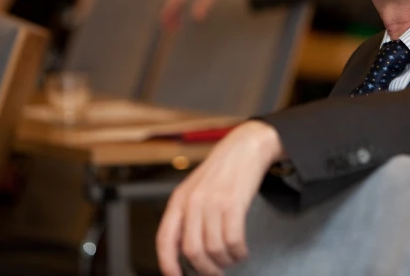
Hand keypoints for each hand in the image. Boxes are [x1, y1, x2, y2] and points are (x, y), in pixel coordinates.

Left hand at [157, 121, 284, 275]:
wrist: (244, 147)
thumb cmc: (222, 170)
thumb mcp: (195, 189)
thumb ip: (187, 215)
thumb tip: (185, 249)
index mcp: (179, 200)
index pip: (165, 240)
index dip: (168, 265)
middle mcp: (193, 202)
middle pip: (192, 251)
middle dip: (206, 269)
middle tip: (216, 272)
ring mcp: (213, 202)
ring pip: (214, 248)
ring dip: (225, 261)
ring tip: (232, 259)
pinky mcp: (234, 203)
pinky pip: (233, 239)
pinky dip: (238, 252)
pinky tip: (241, 250)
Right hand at [161, 0, 244, 28]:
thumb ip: (204, 5)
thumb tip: (197, 18)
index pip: (175, 0)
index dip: (168, 12)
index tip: (165, 24)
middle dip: (170, 14)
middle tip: (170, 29)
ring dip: (174, 10)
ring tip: (175, 25)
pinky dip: (178, 4)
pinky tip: (180, 12)